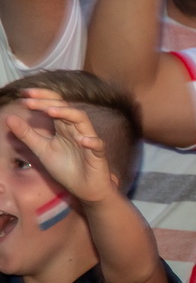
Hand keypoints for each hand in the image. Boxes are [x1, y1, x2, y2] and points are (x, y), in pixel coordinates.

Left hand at [11, 90, 118, 205]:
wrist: (84, 188)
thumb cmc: (66, 168)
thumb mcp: (41, 150)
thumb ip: (27, 135)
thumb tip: (9, 118)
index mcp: (63, 126)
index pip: (54, 104)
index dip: (41, 97)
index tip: (23, 94)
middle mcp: (76, 129)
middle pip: (66, 108)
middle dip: (48, 101)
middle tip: (29, 100)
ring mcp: (88, 140)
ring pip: (82, 121)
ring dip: (68, 114)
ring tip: (50, 111)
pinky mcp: (97, 155)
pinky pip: (98, 145)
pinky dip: (92, 141)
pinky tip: (83, 140)